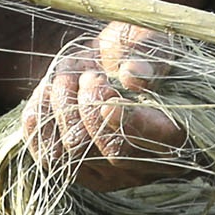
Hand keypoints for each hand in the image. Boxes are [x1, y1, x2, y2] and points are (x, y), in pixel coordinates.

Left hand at [26, 22, 192, 191]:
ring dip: (63, 110)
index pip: (155, 140)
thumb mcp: (155, 45)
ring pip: (74, 155)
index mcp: (176, 132)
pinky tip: (48, 92)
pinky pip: (47, 154)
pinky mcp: (74, 166)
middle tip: (90, 76)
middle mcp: (144, 161)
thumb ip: (150, 60)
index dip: (129, 123)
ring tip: (69, 77)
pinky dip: (38, 121)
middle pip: (112, 152)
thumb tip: (133, 75)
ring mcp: (106, 170)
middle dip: (90, 110)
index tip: (109, 100)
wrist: (115, 58)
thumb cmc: (142, 50)